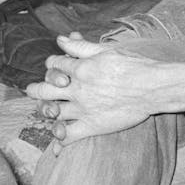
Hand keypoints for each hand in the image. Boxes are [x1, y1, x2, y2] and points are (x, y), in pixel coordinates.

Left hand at [26, 35, 160, 147]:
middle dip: (36, 89)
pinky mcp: (92, 126)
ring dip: (46, 112)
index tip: (54, 67)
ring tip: (47, 111)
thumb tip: (61, 39)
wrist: (153, 87)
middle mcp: (77, 88)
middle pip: (45, 89)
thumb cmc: (133, 65)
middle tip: (31, 90)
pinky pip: (69, 136)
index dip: (52, 64)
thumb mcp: (105, 51)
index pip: (54, 64)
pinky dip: (59, 142)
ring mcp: (83, 108)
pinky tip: (55, 146)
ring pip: (53, 112)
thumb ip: (80, 46)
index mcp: (79, 68)